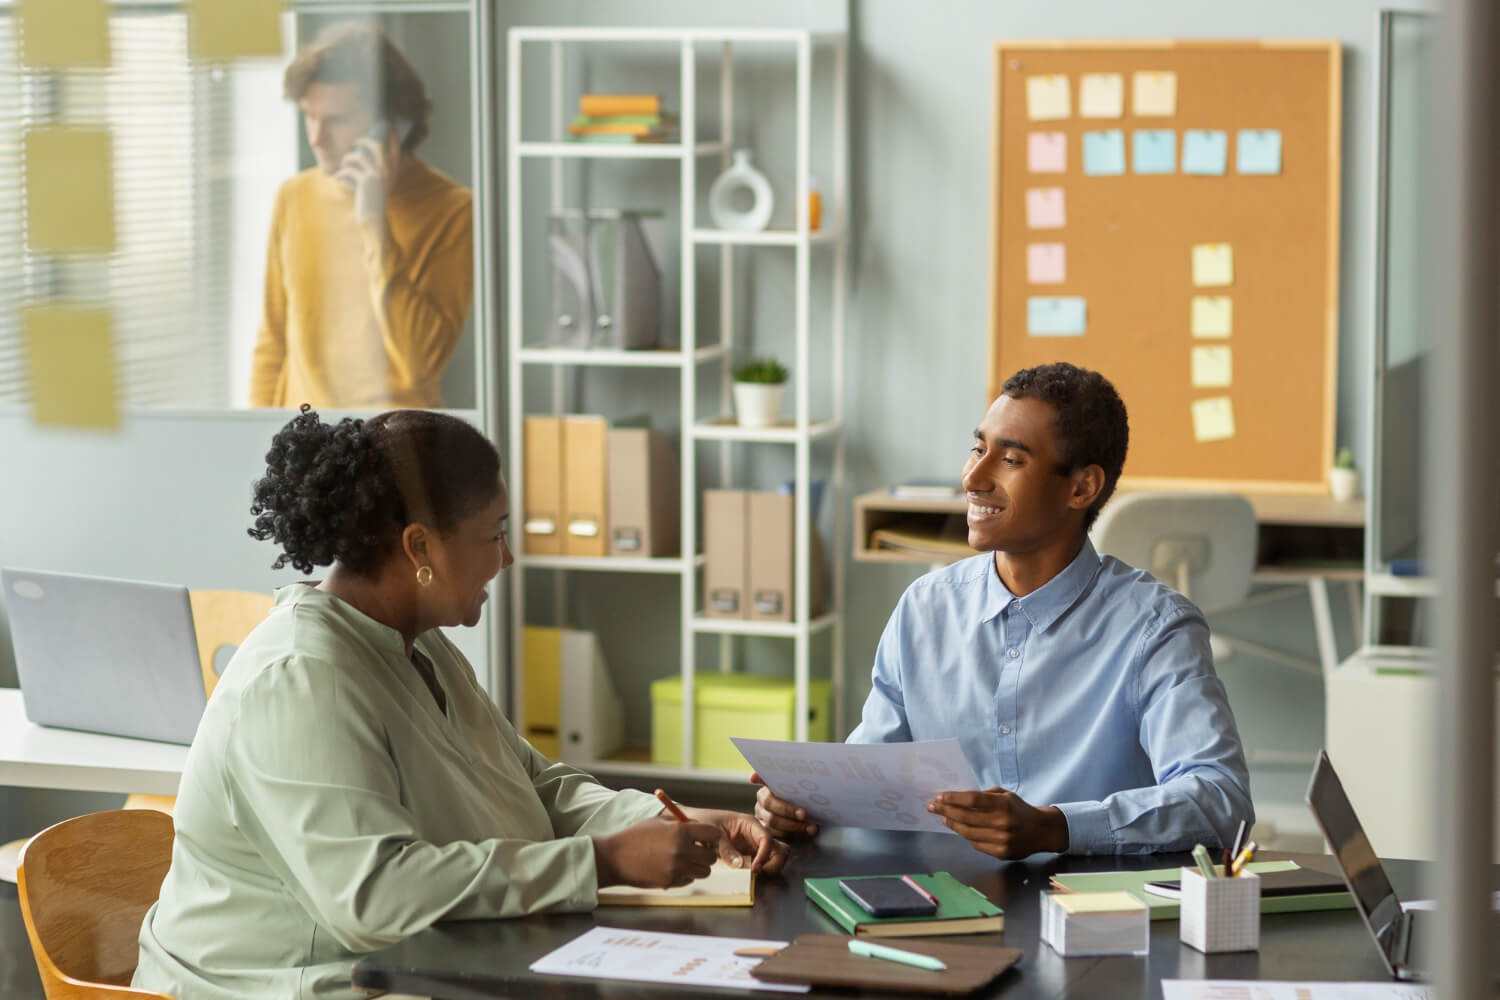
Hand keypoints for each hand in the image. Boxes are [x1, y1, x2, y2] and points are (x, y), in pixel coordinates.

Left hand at [334, 131, 399, 222]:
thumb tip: (365, 157)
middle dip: (363, 141)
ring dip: (347, 160)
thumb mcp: (382, 187)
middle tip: (355, 142)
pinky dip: (340, 174)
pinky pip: (348, 170)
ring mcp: (377, 175)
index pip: (395, 149)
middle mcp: (387, 171)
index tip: (389, 127)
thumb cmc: (375, 203)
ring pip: (358, 157)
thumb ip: (380, 172)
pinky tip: (337, 178)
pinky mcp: (365, 181)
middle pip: (376, 146)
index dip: (393, 137)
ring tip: (343, 166)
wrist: (374, 220)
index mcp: (393, 172)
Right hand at [592, 817, 719, 889]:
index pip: (713, 834)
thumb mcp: (659, 822)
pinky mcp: (670, 882)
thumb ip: (682, 824)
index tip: (708, 837)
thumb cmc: (635, 836)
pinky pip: (689, 880)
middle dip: (707, 853)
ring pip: (704, 871)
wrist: (615, 858)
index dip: (712, 835)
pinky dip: (686, 875)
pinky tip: (673, 868)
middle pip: (711, 857)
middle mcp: (681, 851)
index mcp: (680, 831)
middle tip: (699, 850)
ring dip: (698, 866)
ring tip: (686, 859)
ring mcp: (676, 869)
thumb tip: (701, 829)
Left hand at [678, 805, 789, 873]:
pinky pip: (762, 864)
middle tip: (758, 872)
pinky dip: (760, 870)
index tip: (755, 867)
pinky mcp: (749, 856)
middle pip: (779, 848)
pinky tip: (748, 874)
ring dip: (769, 867)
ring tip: (754, 873)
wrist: (694, 824)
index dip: (764, 854)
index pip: (767, 838)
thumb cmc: (705, 821)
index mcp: (750, 824)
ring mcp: (754, 847)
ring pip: (775, 857)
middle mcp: (756, 835)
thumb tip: (740, 864)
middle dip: (774, 862)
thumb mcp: (713, 833)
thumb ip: (726, 848)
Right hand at [750, 771, 819, 838]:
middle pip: (774, 819)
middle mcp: (761, 809)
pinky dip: (796, 837)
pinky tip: (807, 834)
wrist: (795, 797)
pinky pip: (782, 839)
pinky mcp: (771, 834)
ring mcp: (764, 823)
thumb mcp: (784, 780)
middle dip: (793, 822)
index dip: (787, 809)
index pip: (771, 802)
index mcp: (763, 795)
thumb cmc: (790, 788)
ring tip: (813, 828)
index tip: (803, 813)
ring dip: (797, 831)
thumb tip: (753, 778)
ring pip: (778, 831)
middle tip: (810, 823)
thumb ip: (771, 778)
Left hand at [927, 786, 1068, 859]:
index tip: (939, 796)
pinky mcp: (1001, 853)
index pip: (972, 800)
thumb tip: (957, 799)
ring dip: (951, 824)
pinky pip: (976, 844)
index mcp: (1004, 805)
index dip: (953, 798)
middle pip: (966, 817)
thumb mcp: (1005, 795)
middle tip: (932, 806)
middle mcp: (1002, 823)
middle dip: (945, 810)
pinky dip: (965, 835)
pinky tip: (957, 828)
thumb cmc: (1019, 809)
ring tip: (942, 817)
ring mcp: (1001, 840)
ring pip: (967, 833)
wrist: (1041, 831)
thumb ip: (984, 796)